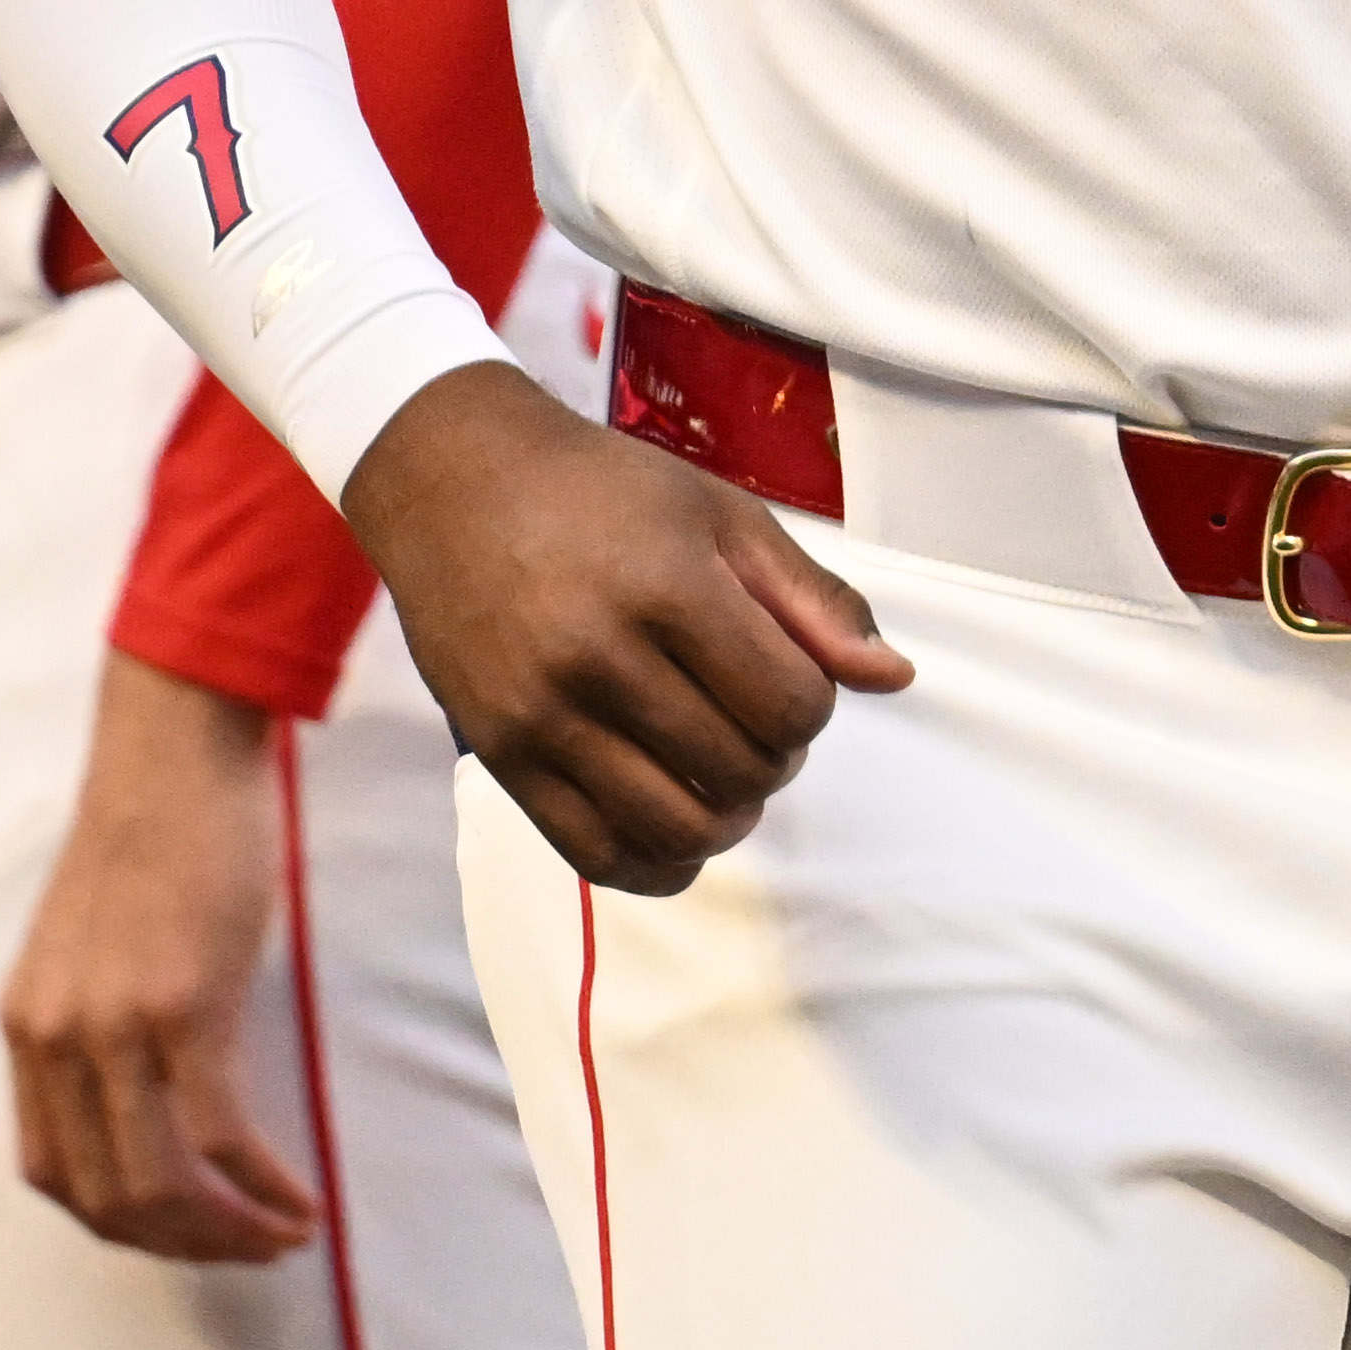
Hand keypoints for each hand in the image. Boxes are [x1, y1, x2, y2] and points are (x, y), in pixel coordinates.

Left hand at [0, 654, 320, 1261]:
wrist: (176, 749)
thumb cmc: (157, 829)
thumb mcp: (96, 939)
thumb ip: (99, 1014)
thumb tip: (147, 1087)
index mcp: (27, 1025)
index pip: (50, 1174)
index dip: (119, 1223)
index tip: (186, 1229)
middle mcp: (55, 1039)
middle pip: (104, 1196)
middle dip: (183, 1245)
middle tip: (250, 1250)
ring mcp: (114, 1026)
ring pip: (157, 1184)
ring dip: (225, 1232)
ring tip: (285, 1235)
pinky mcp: (183, 1006)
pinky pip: (216, 1137)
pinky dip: (258, 1188)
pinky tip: (298, 1200)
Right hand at [338, 364, 912, 891]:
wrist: (456, 485)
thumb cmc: (604, 492)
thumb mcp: (723, 515)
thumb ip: (812, 601)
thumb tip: (894, 679)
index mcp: (668, 587)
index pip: (791, 704)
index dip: (813, 705)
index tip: (789, 677)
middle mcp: (600, 657)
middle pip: (741, 769)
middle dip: (775, 760)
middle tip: (755, 722)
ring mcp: (542, 715)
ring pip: (677, 826)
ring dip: (727, 817)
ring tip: (724, 778)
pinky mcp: (500, 756)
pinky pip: (595, 855)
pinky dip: (657, 864)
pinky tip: (679, 831)